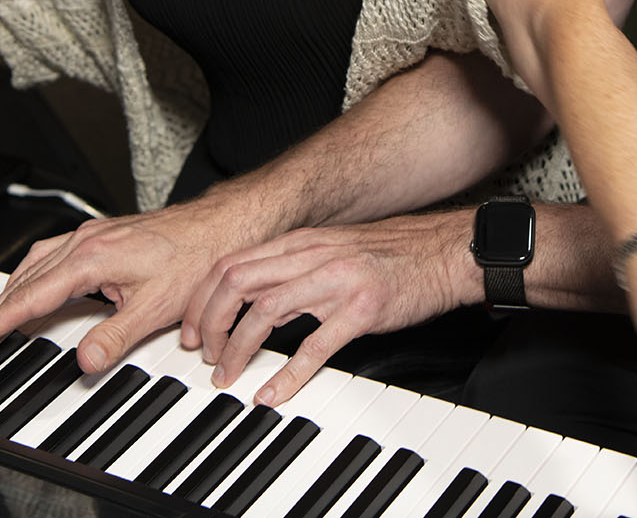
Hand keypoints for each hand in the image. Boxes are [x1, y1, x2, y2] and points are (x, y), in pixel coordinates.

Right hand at [0, 190, 282, 375]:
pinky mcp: (97, 237)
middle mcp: (82, 242)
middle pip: (18, 284)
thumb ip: (116, 336)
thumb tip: (84, 362)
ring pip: (29, 268)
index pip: (27, 299)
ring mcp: (88, 236)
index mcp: (89, 258)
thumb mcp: (157, 305)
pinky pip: (47, 258)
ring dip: (4, 299)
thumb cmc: (196, 257)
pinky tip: (27, 296)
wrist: (221, 226)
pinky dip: (28, 281)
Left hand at [184, 212, 469, 406]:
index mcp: (301, 243)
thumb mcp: (333, 252)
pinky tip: (273, 394)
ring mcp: (336, 281)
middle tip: (204, 356)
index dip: (201, 299)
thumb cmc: (393, 255)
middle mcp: (312, 256)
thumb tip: (257, 303)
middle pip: (236, 283)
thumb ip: (294, 271)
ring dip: (237, 348)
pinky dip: (286, 374)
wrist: (444, 251)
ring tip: (228, 376)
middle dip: (208, 323)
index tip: (192, 330)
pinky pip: (314, 346)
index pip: (231, 264)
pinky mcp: (361, 309)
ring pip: (264, 312)